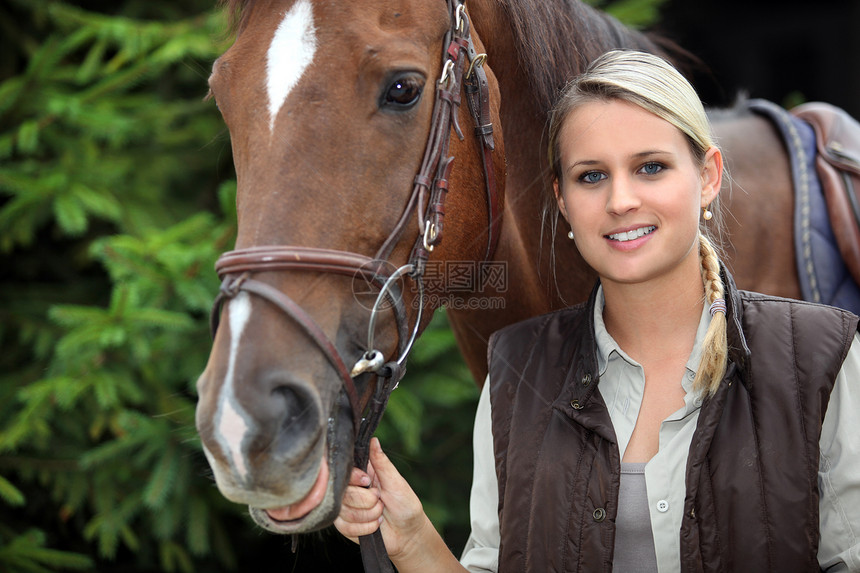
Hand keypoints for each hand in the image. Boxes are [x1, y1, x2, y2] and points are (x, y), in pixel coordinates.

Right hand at [334, 437, 428, 559]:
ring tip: (380, 514)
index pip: (345, 470)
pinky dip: (365, 528)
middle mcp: (351, 489)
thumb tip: (373, 439)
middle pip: (344, 493)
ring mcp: (345, 507)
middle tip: (380, 501)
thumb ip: (382, 462)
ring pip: (344, 511)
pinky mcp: (344, 525)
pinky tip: (375, 526)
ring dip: (368, 516)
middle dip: (367, 501)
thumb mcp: (396, 482)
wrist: (407, 534)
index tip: (368, 481)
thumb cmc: (405, 504)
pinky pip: (345, 527)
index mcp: (363, 474)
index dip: (355, 478)